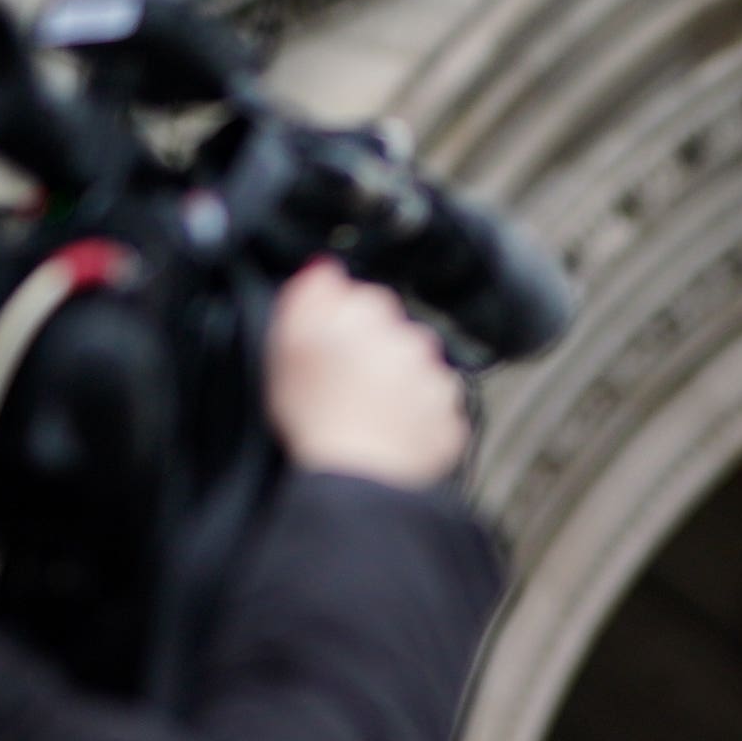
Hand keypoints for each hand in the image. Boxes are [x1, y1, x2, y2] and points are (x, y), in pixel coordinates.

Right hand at [264, 260, 469, 486]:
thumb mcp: (290, 345)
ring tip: (371, 417)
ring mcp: (438, 382)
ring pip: (421, 374)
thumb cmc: (316, 412)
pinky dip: (421, 424)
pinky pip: (438, 415)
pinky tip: (392, 438)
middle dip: (378, 356)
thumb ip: (310, 296)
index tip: (332, 354)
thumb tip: (327, 267)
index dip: (347, 327)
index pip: (368, 301)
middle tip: (349, 390)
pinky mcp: (452, 422)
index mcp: (374, 315)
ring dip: (403, 388)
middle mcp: (414, 340)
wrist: (357, 474)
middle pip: (398, 337)